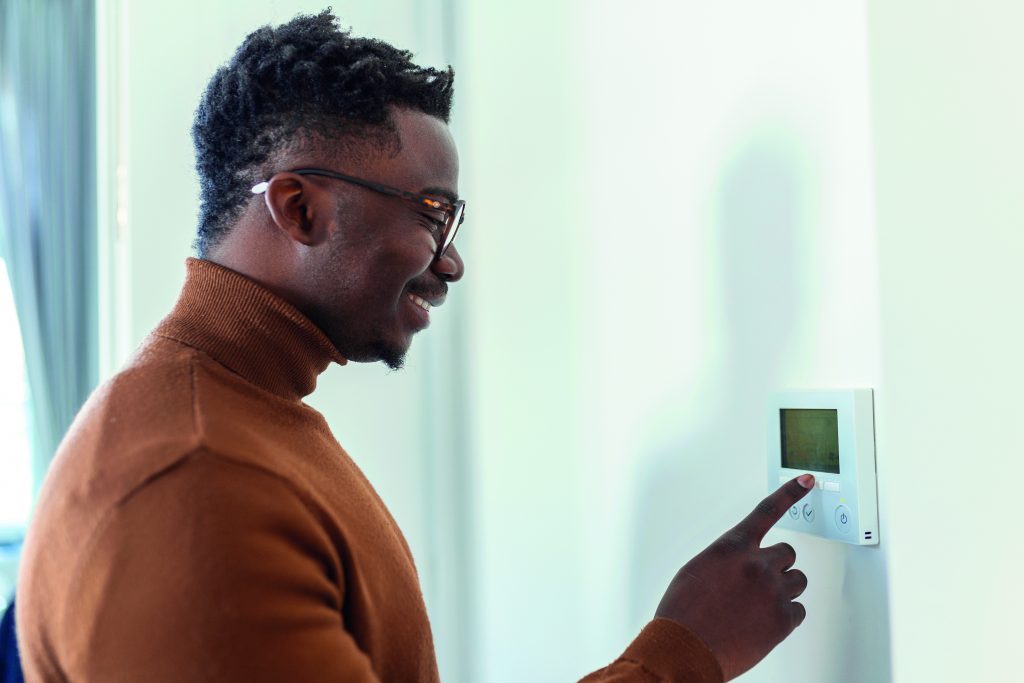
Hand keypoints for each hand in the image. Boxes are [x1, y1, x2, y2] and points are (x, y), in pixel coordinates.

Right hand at [655, 474, 814, 680]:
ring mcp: (773, 591)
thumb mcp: (697, 573)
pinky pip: (798, 611)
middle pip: (787, 553)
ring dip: (783, 589)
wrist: (685, 650)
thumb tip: (741, 567)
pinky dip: (785, 617)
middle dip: (776, 565)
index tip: (806, 480)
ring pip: (797, 580)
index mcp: (732, 547)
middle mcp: (757, 564)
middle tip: (759, 582)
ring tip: (759, 605)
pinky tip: (763, 623)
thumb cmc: (684, 614)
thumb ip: (727, 562)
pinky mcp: (784, 620)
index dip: (789, 493)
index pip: (767, 511)